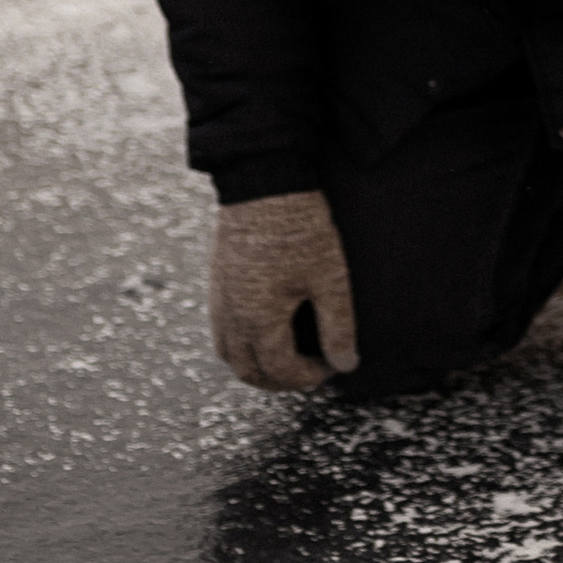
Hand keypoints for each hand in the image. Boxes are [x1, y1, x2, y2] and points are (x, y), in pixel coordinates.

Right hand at [209, 190, 359, 389]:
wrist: (265, 181)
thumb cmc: (300, 228)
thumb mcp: (329, 277)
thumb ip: (338, 326)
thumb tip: (346, 364)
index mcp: (259, 319)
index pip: (281, 370)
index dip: (309, 377)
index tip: (333, 365)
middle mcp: (232, 315)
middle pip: (248, 372)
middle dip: (280, 381)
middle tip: (310, 370)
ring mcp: (219, 298)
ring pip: (228, 354)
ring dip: (256, 366)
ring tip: (287, 357)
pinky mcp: (216, 281)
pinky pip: (220, 330)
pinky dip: (240, 344)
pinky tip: (264, 330)